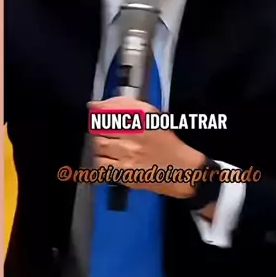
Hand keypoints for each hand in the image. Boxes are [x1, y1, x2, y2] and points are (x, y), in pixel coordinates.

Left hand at [88, 96, 205, 197]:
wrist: (182, 169)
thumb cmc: (167, 143)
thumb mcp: (152, 116)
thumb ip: (126, 106)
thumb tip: (98, 104)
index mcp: (141, 118)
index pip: (108, 110)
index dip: (97, 109)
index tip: (94, 109)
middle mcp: (134, 135)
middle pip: (100, 128)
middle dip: (99, 128)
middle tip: (105, 131)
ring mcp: (128, 154)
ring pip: (99, 145)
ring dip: (100, 144)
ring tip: (110, 146)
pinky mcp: (125, 172)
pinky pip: (102, 163)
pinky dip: (102, 160)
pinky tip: (111, 159)